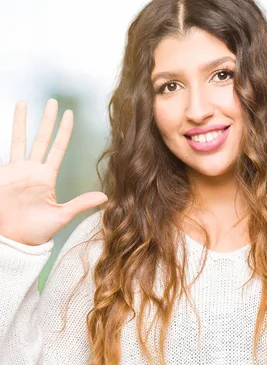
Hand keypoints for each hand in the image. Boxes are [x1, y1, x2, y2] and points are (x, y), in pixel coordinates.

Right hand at [0, 99, 107, 245]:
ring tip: (21, 101)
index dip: (63, 131)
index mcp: (46, 176)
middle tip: (52, 101)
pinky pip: (0, 154)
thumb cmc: (35, 232)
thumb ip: (81, 203)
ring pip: (18, 139)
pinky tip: (2, 120)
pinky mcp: (1, 176)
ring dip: (20, 121)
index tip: (70, 114)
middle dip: (46, 120)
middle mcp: (31, 170)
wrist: (11, 241)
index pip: (57, 147)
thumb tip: (106, 197)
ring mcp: (14, 171)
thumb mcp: (61, 216)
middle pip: (40, 138)